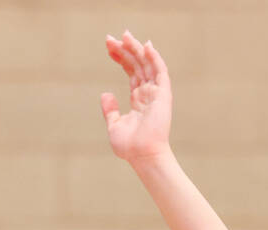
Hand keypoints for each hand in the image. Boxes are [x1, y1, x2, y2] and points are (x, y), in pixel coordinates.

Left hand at [101, 32, 171, 163]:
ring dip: (136, 49)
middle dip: (125, 49)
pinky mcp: (163, 95)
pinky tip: (146, 46)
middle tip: (111, 37)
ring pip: (146, 64)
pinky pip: (159, 72)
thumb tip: (105, 93)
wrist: (142, 155)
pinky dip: (154, 58)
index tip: (109, 47)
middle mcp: (148, 93)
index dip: (121, 58)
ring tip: (124, 35)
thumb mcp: (114, 125)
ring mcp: (156, 93)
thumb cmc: (130, 146)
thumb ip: (110, 109)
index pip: (131, 72)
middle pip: (137, 65)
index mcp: (138, 99)